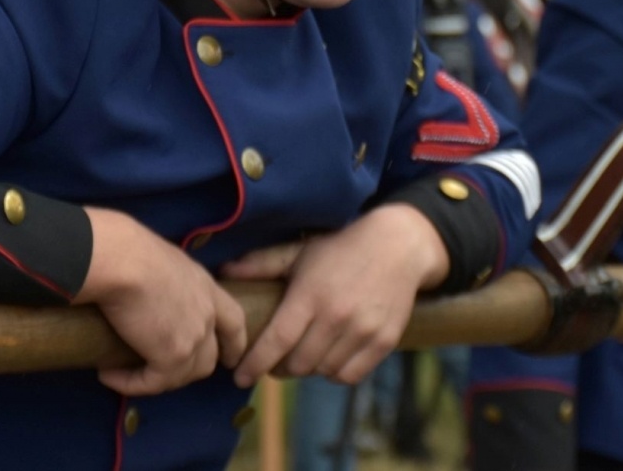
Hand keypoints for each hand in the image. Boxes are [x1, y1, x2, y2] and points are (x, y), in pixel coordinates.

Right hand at [77, 208, 247, 396]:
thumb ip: (166, 282)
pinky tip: (109, 375)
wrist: (122, 260)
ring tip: (126, 373)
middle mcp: (206, 314)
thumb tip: (143, 293)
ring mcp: (194, 337)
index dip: (234, 343)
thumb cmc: (131, 251)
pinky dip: (130, 383)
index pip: (234, 321)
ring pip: (184, 375)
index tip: (230, 358)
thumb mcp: (162, 262)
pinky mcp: (172, 356)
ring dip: (156, 379)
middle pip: (209, 357)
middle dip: (189, 370)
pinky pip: (153, 382)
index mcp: (206, 287)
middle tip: (162, 372)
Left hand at [221, 203, 448, 387]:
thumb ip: (263, 264)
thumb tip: (224, 272)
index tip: (240, 376)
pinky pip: (350, 375)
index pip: (277, 340)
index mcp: (311, 294)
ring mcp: (363, 331)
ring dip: (309, 369)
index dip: (255, 363)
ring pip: (323, 372)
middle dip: (280, 367)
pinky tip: (330, 358)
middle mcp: (337, 316)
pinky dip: (335, 373)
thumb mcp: (301, 251)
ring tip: (305, 355)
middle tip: (276, 360)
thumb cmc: (343, 247)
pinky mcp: (384, 341)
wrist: (399, 246)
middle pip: (298, 364)